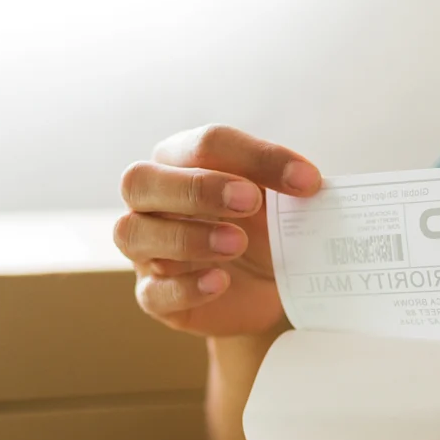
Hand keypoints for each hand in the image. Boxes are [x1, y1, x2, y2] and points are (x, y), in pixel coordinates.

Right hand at [115, 125, 321, 337]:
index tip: (305, 181)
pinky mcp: (153, 295)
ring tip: (237, 243)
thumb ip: (285, 185)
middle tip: (249, 201)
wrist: (265, 291)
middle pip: (140, 180)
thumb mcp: (278, 204)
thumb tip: (307, 180)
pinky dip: (186, 287)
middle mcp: (150, 201)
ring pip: (132, 233)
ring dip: (187, 237)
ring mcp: (145, 249)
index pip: (204, 144)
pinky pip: (151, 291)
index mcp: (180, 162)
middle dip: (196, 188)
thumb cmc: (263, 233)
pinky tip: (220, 281)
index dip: (255, 158)